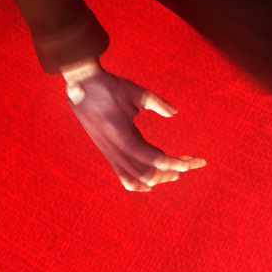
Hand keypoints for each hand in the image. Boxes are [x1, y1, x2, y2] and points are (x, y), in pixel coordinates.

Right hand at [66, 68, 206, 191]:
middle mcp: (114, 150)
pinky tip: (151, 183)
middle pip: (146, 174)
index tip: (190, 162)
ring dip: (157, 178)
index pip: (151, 158)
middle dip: (169, 172)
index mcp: (121, 135)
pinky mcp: (108, 153)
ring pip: (135, 179)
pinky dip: (139, 184)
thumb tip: (174, 112)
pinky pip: (123, 177)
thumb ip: (155, 102)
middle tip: (189, 163)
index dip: (172, 163)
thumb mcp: (134, 91)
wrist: (81, 87)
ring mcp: (109, 154)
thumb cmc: (109, 87)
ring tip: (175, 172)